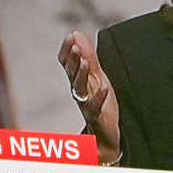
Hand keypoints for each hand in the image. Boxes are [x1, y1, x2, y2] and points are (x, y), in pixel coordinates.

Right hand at [58, 30, 123, 162]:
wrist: (105, 139)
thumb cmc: (100, 106)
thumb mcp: (96, 78)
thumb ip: (88, 57)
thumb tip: (77, 33)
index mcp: (79, 82)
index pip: (67, 65)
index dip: (67, 51)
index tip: (71, 36)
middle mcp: (79, 93)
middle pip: (72, 75)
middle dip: (72, 60)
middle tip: (74, 45)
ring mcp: (87, 106)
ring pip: (80, 90)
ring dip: (80, 75)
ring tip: (84, 61)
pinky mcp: (97, 119)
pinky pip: (95, 108)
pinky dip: (99, 98)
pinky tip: (104, 88)